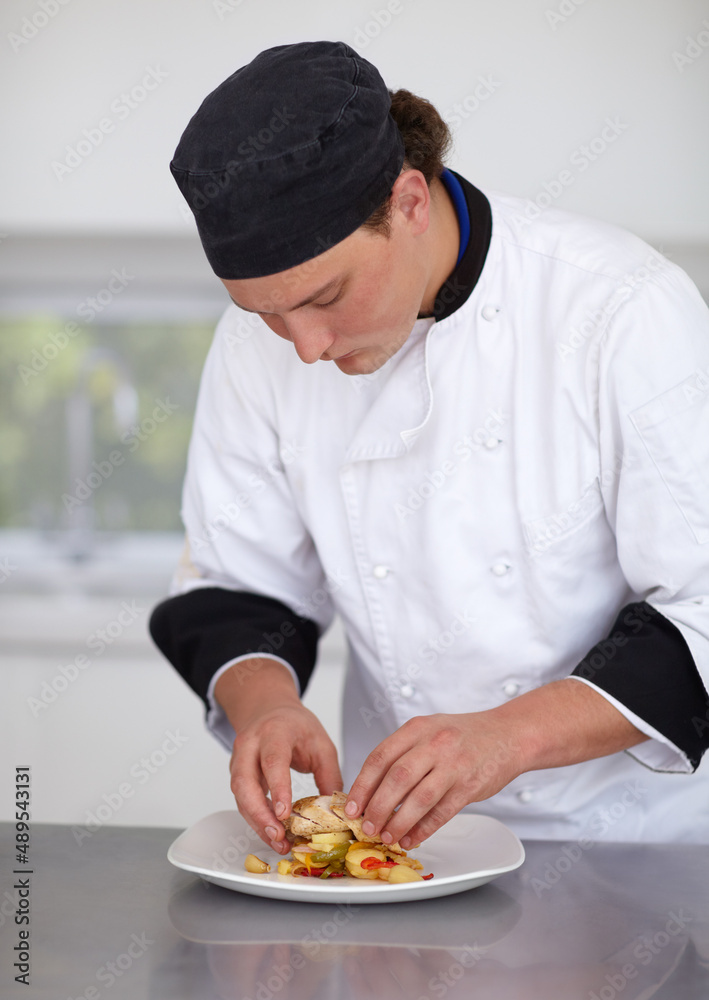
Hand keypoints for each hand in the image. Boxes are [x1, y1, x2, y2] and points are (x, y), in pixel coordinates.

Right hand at [229, 700, 342, 853]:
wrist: (269, 710)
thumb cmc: (296, 726)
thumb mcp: (321, 743)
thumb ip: (330, 775)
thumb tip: (336, 811)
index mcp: (275, 732)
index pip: (272, 761)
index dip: (278, 788)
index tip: (284, 814)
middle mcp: (250, 745)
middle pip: (245, 782)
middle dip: (260, 814)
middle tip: (278, 835)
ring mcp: (238, 759)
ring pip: (240, 796)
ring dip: (257, 822)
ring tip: (278, 842)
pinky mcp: (236, 775)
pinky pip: (242, 800)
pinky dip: (255, 819)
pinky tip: (272, 833)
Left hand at [344, 712, 523, 849]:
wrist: (508, 735)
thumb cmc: (463, 736)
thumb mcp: (429, 730)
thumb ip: (403, 753)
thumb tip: (372, 789)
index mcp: (417, 728)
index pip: (380, 757)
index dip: (363, 784)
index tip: (352, 806)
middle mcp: (434, 743)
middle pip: (396, 778)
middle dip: (377, 807)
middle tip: (367, 826)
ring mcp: (453, 765)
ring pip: (418, 798)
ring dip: (399, 822)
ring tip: (387, 836)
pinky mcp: (469, 786)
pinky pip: (442, 813)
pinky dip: (423, 829)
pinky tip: (412, 839)